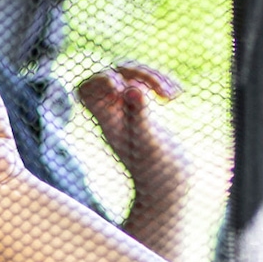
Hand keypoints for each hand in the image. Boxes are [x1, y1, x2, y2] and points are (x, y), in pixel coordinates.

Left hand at [76, 64, 193, 261]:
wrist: (170, 188)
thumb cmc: (158, 170)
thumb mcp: (149, 141)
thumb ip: (139, 114)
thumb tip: (131, 88)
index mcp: (106, 121)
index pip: (86, 89)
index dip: (100, 79)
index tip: (124, 88)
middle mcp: (114, 116)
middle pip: (112, 75)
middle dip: (137, 73)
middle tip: (160, 92)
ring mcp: (129, 113)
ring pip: (131, 76)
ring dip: (152, 76)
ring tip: (172, 95)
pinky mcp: (146, 113)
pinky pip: (146, 85)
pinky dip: (161, 82)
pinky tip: (176, 95)